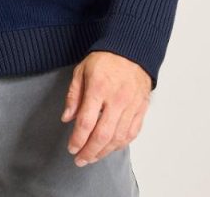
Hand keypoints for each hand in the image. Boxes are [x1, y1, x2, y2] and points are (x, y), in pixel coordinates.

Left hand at [61, 51, 151, 166]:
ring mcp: (131, 105)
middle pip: (102, 135)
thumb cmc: (105, 59)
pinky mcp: (141, 108)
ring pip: (118, 138)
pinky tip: (111, 148)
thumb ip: (73, 95)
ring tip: (93, 157)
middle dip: (89, 151)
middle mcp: (116, 99)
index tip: (71, 147)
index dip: (77, 139)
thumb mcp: (82, 70)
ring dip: (104, 152)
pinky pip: (132, 133)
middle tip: (80, 160)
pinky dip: (121, 144)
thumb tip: (67, 118)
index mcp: (98, 88)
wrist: (132, 50)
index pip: (86, 122)